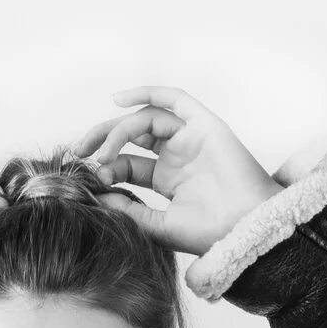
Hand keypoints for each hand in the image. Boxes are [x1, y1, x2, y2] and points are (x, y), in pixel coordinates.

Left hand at [71, 85, 278, 260]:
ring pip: (145, 120)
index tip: (89, 179)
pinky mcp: (203, 124)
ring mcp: (189, 138)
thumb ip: (129, 210)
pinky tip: (119, 99)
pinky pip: (173, 99)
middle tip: (78, 152)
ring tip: (102, 152)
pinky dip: (147, 92)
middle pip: (130, 136)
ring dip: (118, 131)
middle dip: (101, 140)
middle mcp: (176, 155)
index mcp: (166, 180)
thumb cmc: (212, 235)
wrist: (247, 231)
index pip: (127, 165)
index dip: (105, 168)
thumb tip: (96, 195)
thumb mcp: (159, 227)